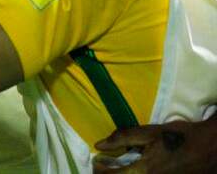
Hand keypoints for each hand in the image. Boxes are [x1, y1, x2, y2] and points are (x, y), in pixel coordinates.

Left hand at [92, 115, 216, 172]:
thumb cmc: (178, 137)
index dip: (100, 169)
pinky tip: (134, 168)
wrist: (209, 147)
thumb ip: (123, 138)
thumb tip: (99, 145)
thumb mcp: (149, 133)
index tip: (97, 160)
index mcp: (145, 170)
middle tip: (104, 165)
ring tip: (117, 167)